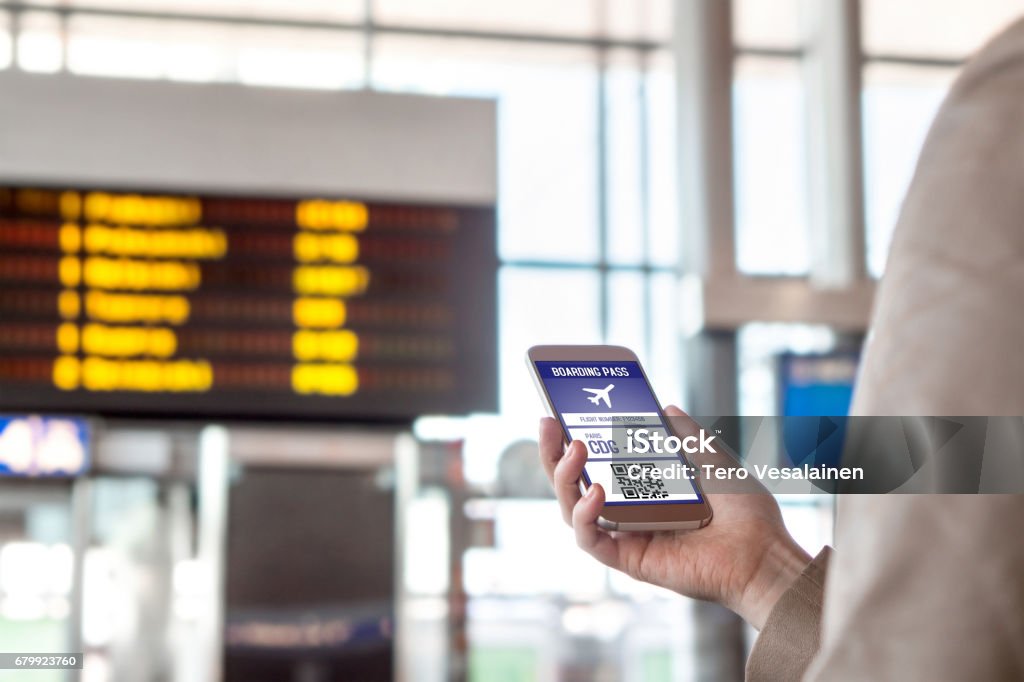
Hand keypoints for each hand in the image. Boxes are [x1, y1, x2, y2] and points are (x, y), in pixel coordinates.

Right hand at [539, 406, 812, 628]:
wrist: (764, 555)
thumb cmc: (746, 516)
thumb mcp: (715, 461)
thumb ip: (689, 437)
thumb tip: (666, 408)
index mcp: (644, 491)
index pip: (597, 464)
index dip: (573, 441)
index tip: (560, 411)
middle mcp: (629, 514)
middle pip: (573, 484)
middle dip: (554, 454)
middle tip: (549, 424)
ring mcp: (626, 536)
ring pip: (572, 509)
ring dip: (565, 478)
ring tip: (576, 449)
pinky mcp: (628, 559)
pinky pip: (590, 539)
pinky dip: (584, 515)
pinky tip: (596, 493)